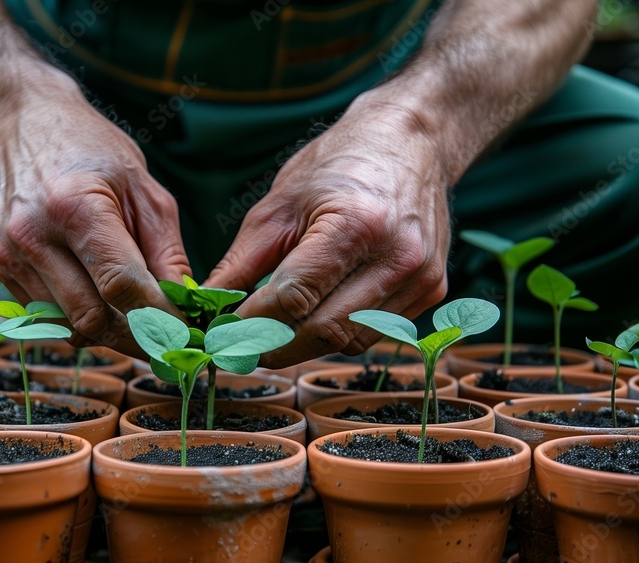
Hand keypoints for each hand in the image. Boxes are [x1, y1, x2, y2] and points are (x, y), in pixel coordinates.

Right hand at [0, 83, 190, 354]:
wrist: (19, 123)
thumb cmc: (90, 150)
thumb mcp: (143, 189)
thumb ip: (167, 252)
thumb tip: (186, 307)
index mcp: (76, 207)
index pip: (123, 286)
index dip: (161, 317)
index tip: (188, 331)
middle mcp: (34, 236)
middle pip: (93, 318)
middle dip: (137, 338)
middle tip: (169, 340)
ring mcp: (10, 255)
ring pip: (70, 325)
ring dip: (109, 332)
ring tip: (137, 316)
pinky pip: (48, 315)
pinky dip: (79, 318)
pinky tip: (99, 296)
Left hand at [205, 98, 450, 366]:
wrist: (411, 141)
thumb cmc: (339, 165)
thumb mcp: (279, 204)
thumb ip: (242, 263)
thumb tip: (206, 308)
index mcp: (355, 225)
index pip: (292, 299)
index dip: (250, 324)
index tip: (221, 333)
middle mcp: (396, 257)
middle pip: (323, 332)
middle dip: (274, 345)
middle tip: (241, 344)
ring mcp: (420, 278)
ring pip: (349, 342)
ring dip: (307, 344)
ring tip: (277, 328)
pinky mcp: (432, 291)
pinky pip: (374, 333)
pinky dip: (340, 332)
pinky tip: (320, 312)